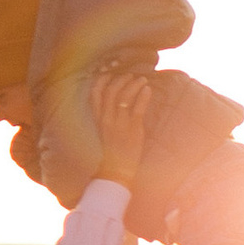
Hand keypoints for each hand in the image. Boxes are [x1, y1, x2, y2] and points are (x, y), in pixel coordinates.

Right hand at [91, 64, 152, 189]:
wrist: (115, 171)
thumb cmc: (111, 152)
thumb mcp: (104, 131)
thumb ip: (107, 116)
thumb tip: (118, 101)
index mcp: (97, 119)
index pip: (95, 93)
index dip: (102, 80)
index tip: (110, 73)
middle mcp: (106, 119)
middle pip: (111, 91)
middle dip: (121, 79)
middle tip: (131, 75)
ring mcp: (119, 124)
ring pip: (124, 96)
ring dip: (134, 84)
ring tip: (142, 80)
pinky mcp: (132, 129)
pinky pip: (137, 108)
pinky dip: (143, 96)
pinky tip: (148, 89)